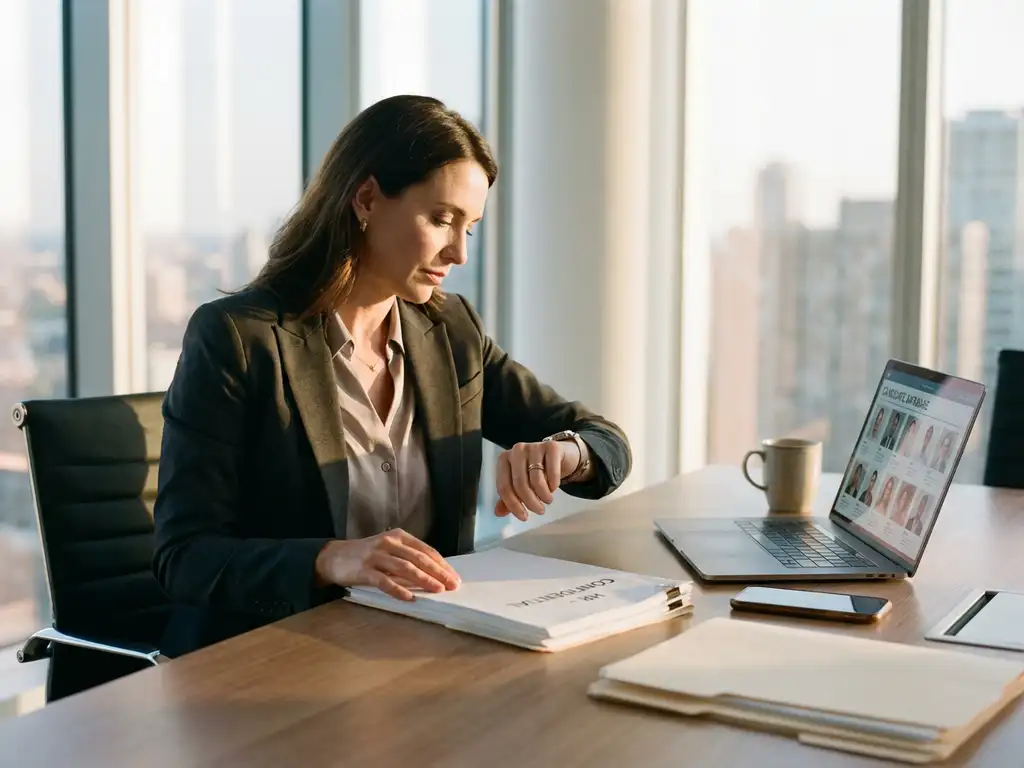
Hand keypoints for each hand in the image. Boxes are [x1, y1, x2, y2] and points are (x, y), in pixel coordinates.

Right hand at [314, 528, 460, 600]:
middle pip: (419, 558)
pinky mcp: (364, 570)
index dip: (442, 564)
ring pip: (405, 568)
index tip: (454, 577)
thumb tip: (434, 574)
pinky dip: (398, 590)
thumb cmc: (366, 555)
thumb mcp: (389, 550)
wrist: (334, 556)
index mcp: (399, 537)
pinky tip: (409, 598)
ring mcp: (376, 555)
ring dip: (424, 580)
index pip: (426, 550)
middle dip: (438, 573)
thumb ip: (408, 558)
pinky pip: (384, 581)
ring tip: (438, 590)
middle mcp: (389, 543)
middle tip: (452, 585)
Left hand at [494, 440, 579, 520]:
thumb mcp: (521, 484)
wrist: (559, 455)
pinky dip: (553, 485)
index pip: (504, 486)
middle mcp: (517, 450)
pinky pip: (551, 473)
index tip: (524, 517)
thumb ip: (509, 498)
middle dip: (530, 502)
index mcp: (504, 459)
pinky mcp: (551, 447)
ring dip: (543, 496)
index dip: (513, 505)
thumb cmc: (536, 471)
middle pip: (519, 484)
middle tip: (539, 511)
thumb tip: (498, 512)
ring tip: (547, 500)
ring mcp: (534, 446)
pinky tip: (553, 488)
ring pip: (536, 480)